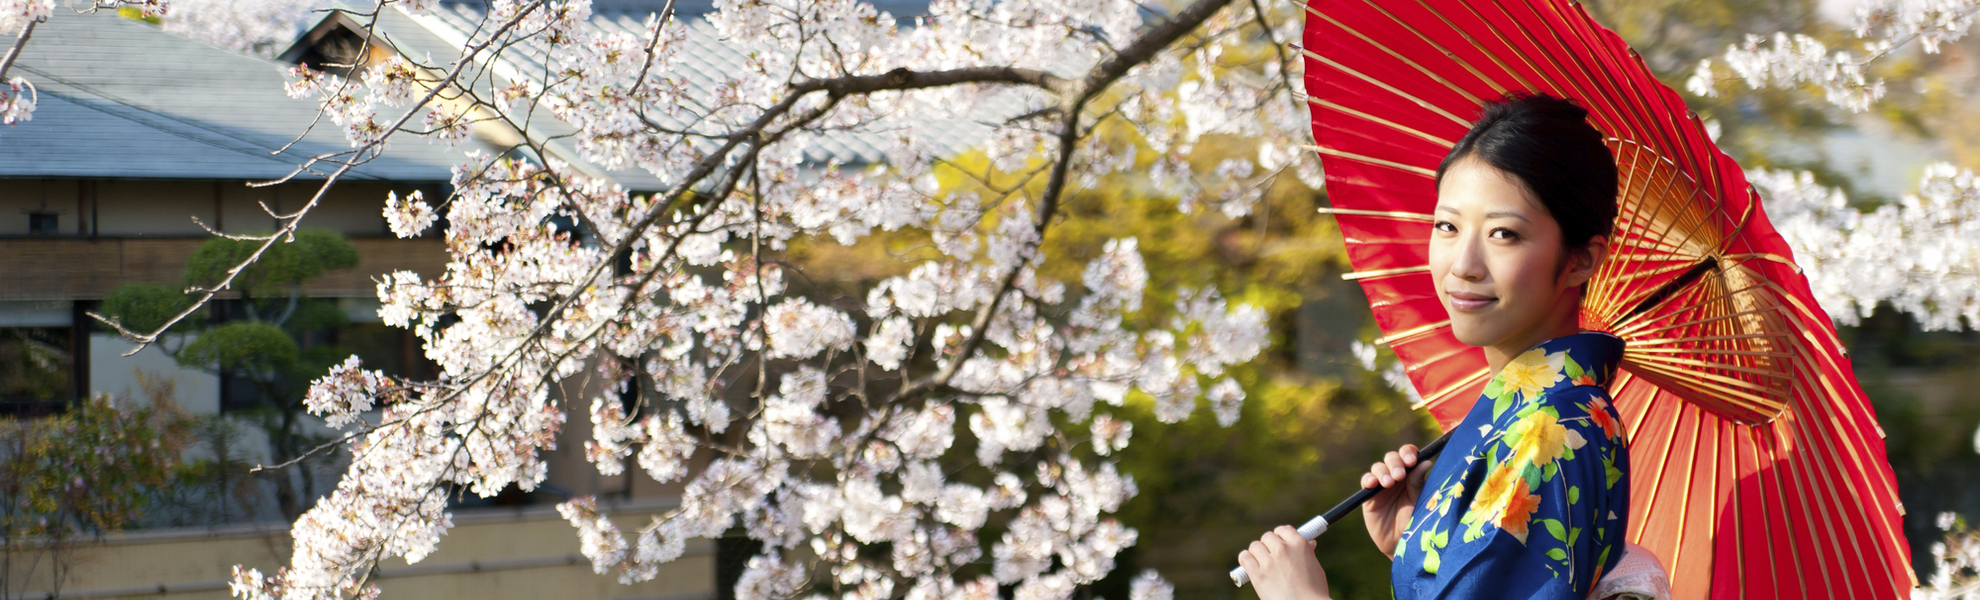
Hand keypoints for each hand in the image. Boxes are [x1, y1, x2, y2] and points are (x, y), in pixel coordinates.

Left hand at [1236, 525, 1330, 599]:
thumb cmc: (1314, 591)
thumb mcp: (1315, 567)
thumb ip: (1307, 553)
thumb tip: (1308, 544)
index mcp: (1299, 544)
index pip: (1284, 529)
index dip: (1281, 536)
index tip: (1280, 541)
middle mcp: (1283, 549)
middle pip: (1267, 537)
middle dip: (1269, 545)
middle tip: (1272, 555)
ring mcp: (1269, 562)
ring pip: (1255, 546)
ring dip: (1258, 552)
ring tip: (1262, 562)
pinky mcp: (1258, 575)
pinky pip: (1245, 558)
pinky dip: (1247, 560)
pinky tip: (1251, 565)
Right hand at [1360, 444, 1433, 558]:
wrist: (1403, 544)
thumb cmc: (1416, 522)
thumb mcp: (1420, 501)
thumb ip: (1419, 482)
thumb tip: (1426, 462)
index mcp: (1412, 474)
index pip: (1409, 455)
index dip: (1408, 453)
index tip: (1411, 461)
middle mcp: (1397, 477)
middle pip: (1392, 458)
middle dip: (1395, 462)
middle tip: (1399, 475)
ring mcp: (1382, 485)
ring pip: (1378, 467)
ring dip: (1383, 471)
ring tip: (1388, 483)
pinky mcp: (1370, 495)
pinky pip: (1366, 480)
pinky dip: (1369, 479)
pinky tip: (1373, 484)